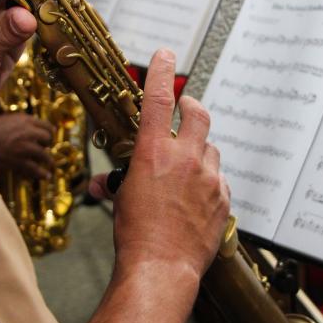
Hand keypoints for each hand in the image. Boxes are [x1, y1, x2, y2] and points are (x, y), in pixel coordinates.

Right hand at [0, 113, 54, 178]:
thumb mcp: (8, 119)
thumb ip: (21, 123)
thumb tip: (31, 129)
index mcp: (26, 121)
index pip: (46, 125)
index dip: (49, 131)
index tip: (50, 135)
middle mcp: (28, 133)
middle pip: (47, 139)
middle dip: (47, 144)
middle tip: (46, 148)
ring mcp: (25, 147)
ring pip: (43, 155)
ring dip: (48, 160)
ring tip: (50, 164)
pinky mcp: (19, 161)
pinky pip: (34, 168)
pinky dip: (41, 173)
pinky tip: (46, 176)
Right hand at [106, 49, 229, 279]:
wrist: (162, 268)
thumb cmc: (135, 236)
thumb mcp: (119, 202)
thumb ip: (112, 184)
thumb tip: (99, 186)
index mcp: (153, 153)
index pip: (157, 100)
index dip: (161, 72)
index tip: (165, 54)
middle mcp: (185, 159)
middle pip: (198, 114)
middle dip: (191, 107)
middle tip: (185, 109)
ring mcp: (208, 177)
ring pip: (211, 149)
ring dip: (200, 151)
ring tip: (187, 168)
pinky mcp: (222, 198)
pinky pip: (219, 179)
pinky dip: (209, 181)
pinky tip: (197, 196)